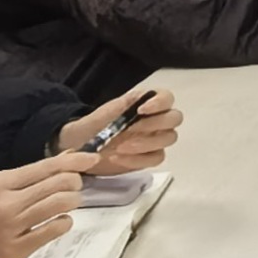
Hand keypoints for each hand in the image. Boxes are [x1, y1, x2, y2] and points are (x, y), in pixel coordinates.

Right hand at [0, 158, 81, 257]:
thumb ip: (18, 182)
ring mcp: (13, 226)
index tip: (91, 158)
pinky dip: (64, 222)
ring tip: (70, 202)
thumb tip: (56, 166)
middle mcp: (7, 201)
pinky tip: (61, 221)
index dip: (74, 161)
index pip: (45, 166)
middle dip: (75, 182)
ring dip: (73, 201)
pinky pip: (52, 230)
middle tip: (77, 186)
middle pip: (58, 183)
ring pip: (60, 204)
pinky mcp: (17, 250)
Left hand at [53, 86, 180, 173]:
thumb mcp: (105, 111)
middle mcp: (157, 119)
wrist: (82, 145)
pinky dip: (138, 159)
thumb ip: (123, 106)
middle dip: (155, 124)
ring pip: (169, 138)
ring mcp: (156, 139)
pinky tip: (118, 158)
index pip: (167, 98)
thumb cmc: (96, 124)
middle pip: (175, 118)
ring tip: (121, 147)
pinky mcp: (150, 157)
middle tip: (131, 129)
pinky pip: (156, 158)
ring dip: (146, 143)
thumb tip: (136, 104)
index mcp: (148, 102)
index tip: (141, 110)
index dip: (160, 102)